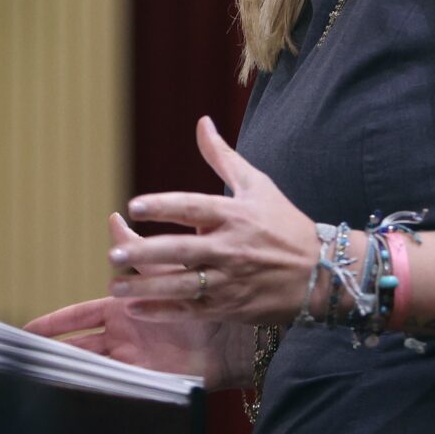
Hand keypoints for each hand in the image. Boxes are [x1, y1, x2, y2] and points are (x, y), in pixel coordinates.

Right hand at [24, 212, 236, 385]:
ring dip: (70, 366)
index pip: (80, 316)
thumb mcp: (164, 268)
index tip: (28, 329)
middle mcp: (124, 333)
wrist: (233, 328)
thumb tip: (114, 217)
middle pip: (79, 342)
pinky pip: (116, 380)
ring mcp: (133, 355)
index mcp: (123, 308)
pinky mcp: (147, 374)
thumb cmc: (202, 296)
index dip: (55, 322)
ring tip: (43, 372)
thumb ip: (138, 248)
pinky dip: (98, 382)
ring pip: (92, 362)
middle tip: (25, 354)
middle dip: (53, 348)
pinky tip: (77, 386)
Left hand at [107, 116, 318, 325]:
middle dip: (146, 254)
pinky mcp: (231, 307)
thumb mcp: (257, 185)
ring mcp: (230, 280)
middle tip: (113, 255)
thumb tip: (202, 122)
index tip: (134, 207)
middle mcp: (231, 247)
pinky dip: (164, 311)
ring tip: (115, 286)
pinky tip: (136, 309)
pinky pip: (192, 311)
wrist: (321, 273)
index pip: (194, 207)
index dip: (164, 206)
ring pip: (182, 285)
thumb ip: (222, 156)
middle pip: (182, 250)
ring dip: (146, 287)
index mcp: (235, 214)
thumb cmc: (284, 224)